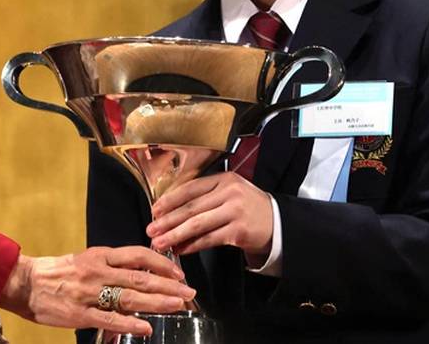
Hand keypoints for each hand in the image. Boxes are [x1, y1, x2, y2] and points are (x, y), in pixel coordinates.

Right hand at [0, 246, 195, 336]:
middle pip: (141, 277)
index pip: (138, 255)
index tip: (179, 272)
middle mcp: (99, 271)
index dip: (162, 262)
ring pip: (130, 297)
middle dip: (169, 285)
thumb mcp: (86, 260)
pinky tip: (147, 327)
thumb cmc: (57, 272)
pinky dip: (131, 323)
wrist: (25, 283)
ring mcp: (90, 293)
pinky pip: (110, 318)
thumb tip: (140, 274)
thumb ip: (112, 267)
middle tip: (190, 292)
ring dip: (157, 302)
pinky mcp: (81, 314)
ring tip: (178, 305)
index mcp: (101, 256)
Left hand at [147, 172, 273, 262]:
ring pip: (198, 224)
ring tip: (160, 243)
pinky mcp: (238, 231)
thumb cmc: (248, 207)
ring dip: (175, 235)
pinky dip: (192, 245)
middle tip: (151, 230)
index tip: (154, 210)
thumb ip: (204, 197)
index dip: (169, 200)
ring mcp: (235, 212)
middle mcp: (229, 193)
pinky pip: (209, 239)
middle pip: (191, 208)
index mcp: (223, 179)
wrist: (277, 223)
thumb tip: (171, 212)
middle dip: (167, 220)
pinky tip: (181, 249)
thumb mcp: (229, 193)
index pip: (190, 188)